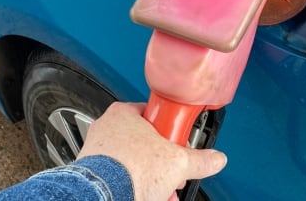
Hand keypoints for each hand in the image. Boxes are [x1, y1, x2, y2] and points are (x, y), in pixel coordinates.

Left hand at [77, 102, 226, 200]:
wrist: (102, 196)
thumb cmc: (128, 171)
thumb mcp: (177, 163)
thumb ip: (200, 159)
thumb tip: (214, 159)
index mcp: (124, 113)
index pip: (155, 114)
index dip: (171, 131)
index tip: (179, 143)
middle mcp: (107, 127)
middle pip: (145, 141)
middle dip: (161, 161)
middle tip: (171, 172)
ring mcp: (97, 149)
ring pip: (132, 160)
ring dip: (149, 176)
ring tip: (160, 189)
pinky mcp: (91, 171)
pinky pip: (118, 175)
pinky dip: (132, 185)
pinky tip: (144, 195)